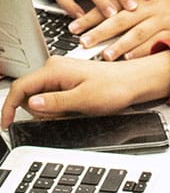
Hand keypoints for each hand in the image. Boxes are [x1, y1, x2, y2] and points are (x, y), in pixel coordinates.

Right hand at [0, 52, 169, 127]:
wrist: (134, 82)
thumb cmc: (115, 87)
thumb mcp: (82, 99)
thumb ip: (54, 102)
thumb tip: (31, 103)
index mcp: (55, 69)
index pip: (20, 87)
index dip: (9, 107)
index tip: (7, 124)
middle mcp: (55, 68)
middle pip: (30, 96)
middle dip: (42, 111)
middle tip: (66, 112)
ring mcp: (61, 74)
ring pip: (41, 100)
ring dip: (53, 110)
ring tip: (75, 108)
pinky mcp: (67, 81)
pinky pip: (53, 99)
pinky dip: (60, 107)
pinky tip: (76, 106)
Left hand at [68, 0, 169, 60]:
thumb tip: (90, 4)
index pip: (111, 5)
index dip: (91, 17)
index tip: (73, 28)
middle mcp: (149, 6)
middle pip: (123, 19)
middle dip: (102, 32)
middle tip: (84, 42)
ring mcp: (161, 19)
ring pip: (139, 33)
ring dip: (121, 45)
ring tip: (106, 55)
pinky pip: (156, 42)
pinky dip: (142, 51)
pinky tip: (128, 58)